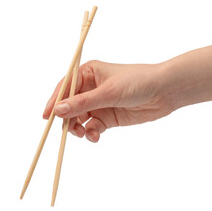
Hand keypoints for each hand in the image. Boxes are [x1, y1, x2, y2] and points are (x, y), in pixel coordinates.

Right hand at [42, 60, 176, 141]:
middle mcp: (91, 88)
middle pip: (70, 105)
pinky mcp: (108, 117)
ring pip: (80, 118)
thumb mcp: (108, 91)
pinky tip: (95, 136)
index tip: (46, 116)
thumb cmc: (137, 81)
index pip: (65, 88)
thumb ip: (82, 103)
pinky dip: (91, 133)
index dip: (54, 101)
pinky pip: (92, 127)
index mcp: (88, 73)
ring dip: (78, 128)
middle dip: (67, 118)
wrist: (165, 92)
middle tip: (68, 130)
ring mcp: (100, 103)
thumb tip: (57, 110)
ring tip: (83, 133)